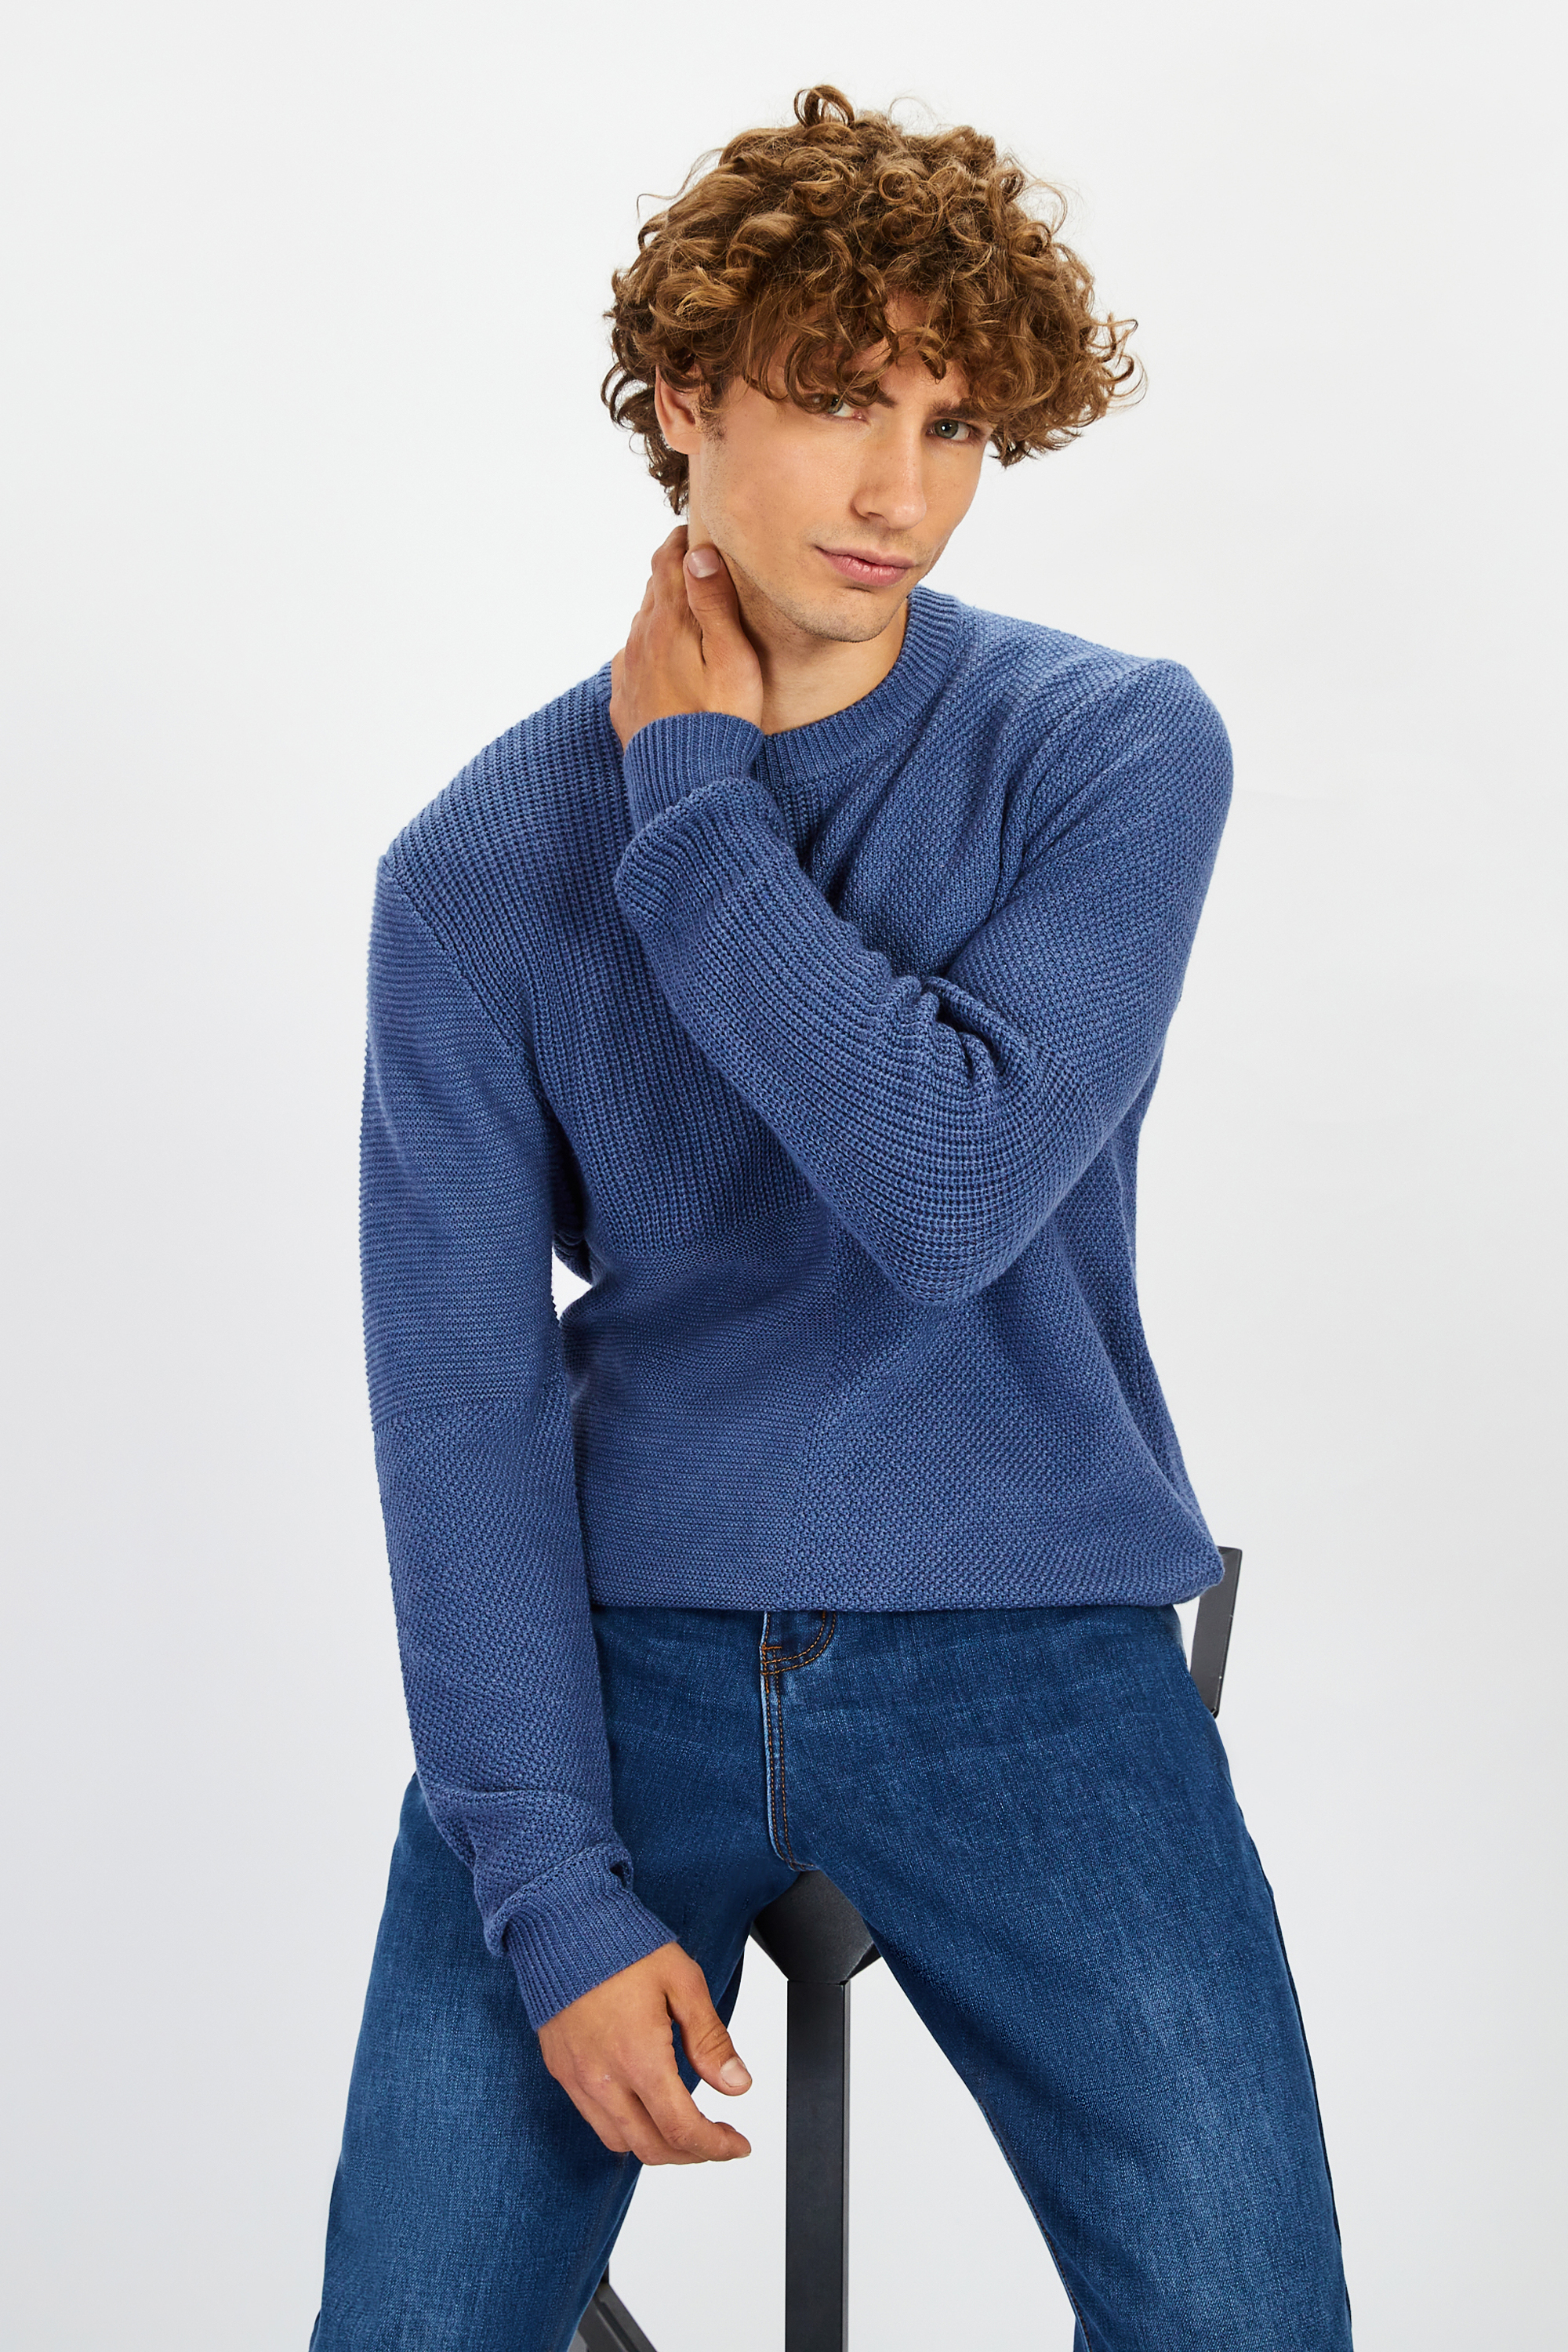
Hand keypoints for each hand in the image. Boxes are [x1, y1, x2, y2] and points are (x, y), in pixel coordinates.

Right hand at [537, 1940, 753, 2164]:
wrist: (561, 1923)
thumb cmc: (622, 1946)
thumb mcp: (683, 1982)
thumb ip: (711, 2040)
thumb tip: (737, 2086)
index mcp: (638, 2058)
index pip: (682, 2130)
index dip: (716, 2146)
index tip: (738, 2145)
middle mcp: (603, 2079)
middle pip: (651, 2149)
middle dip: (692, 2154)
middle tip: (718, 2139)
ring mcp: (576, 2079)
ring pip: (620, 2143)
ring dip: (657, 2145)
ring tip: (683, 2126)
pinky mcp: (561, 2070)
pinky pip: (594, 2119)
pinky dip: (625, 2127)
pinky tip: (644, 2105)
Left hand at [609, 525, 763, 749]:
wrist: (684, 784)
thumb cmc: (720, 722)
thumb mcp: (732, 659)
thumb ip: (714, 604)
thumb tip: (697, 553)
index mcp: (667, 623)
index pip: (669, 561)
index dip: (685, 541)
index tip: (702, 533)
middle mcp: (639, 640)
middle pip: (654, 589)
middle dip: (677, 575)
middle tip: (704, 570)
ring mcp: (627, 670)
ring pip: (643, 624)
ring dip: (665, 614)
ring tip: (693, 619)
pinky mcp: (624, 699)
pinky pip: (635, 660)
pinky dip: (653, 650)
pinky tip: (672, 664)